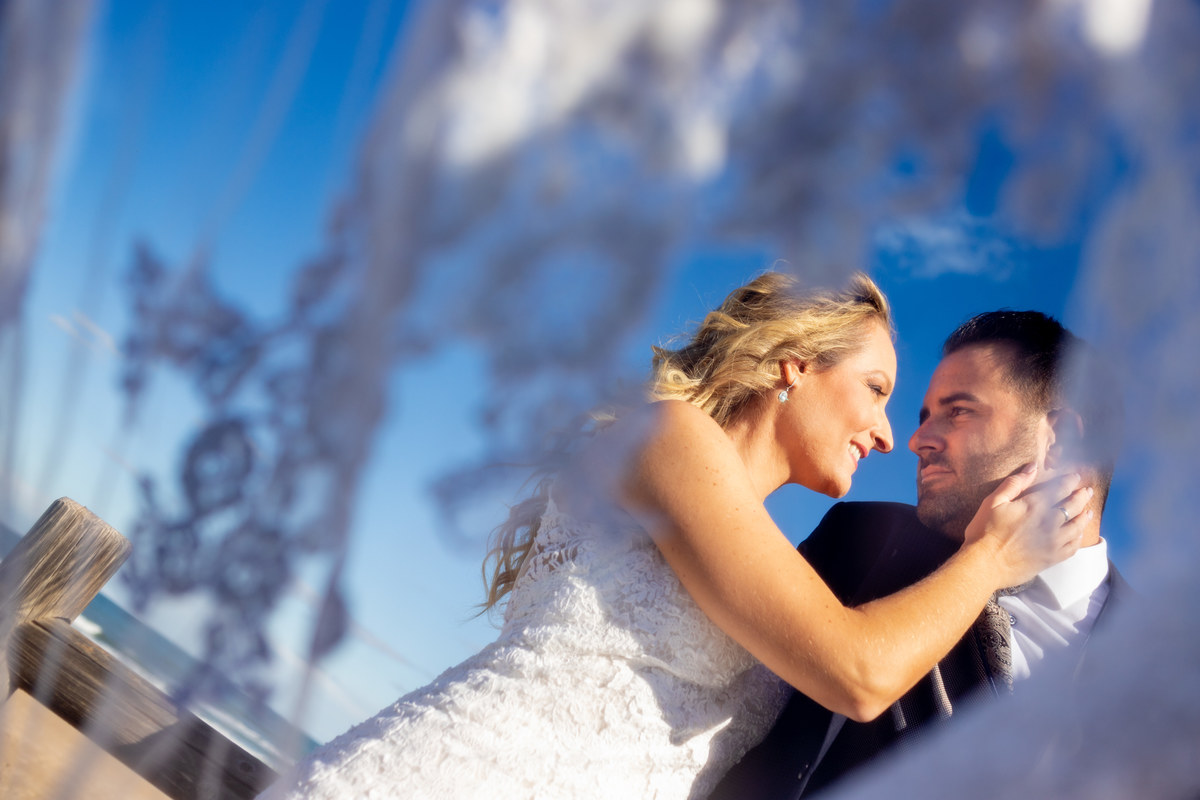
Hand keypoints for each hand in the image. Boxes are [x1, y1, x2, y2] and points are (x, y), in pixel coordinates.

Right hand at [963, 463, 1093, 588]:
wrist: (985, 565)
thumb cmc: (984, 531)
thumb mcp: (993, 502)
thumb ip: (1015, 484)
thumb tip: (1032, 467)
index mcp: (1034, 506)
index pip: (1060, 489)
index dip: (1070, 481)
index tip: (1076, 477)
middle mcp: (1049, 523)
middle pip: (1073, 506)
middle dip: (1082, 496)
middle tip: (1088, 491)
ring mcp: (1053, 542)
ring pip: (1077, 526)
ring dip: (1084, 517)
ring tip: (1088, 512)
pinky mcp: (1052, 558)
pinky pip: (1073, 547)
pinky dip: (1078, 539)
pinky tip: (1078, 535)